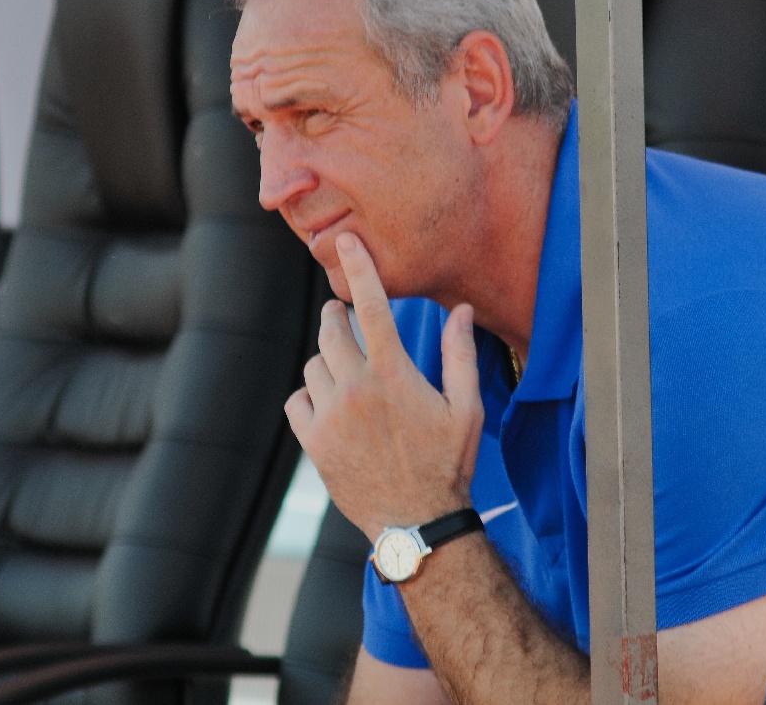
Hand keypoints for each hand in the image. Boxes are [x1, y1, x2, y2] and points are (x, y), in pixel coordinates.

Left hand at [285, 232, 484, 540]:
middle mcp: (357, 389)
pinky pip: (299, 399)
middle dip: (336, 319)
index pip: (371, 307)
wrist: (417, 523)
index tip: (345, 242)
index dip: (359, 269)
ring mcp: (330, 416)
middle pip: (331, 331)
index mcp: (395, 374)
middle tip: (343, 320)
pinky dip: (310, 397)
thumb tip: (461, 310)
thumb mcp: (467, 409)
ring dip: (328, 362)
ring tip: (348, 377)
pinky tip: (331, 408)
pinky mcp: (313, 442)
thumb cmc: (449, 465)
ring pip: (314, 365)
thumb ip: (461, 355)